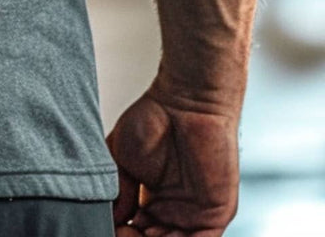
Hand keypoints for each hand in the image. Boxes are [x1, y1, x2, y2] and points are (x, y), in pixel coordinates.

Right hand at [105, 85, 239, 235]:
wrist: (186, 101)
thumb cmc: (154, 118)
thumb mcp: (121, 158)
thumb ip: (118, 192)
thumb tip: (112, 220)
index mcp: (151, 203)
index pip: (136, 232)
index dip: (121, 232)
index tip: (109, 226)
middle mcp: (173, 212)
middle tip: (121, 231)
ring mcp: (194, 216)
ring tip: (135, 233)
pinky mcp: (216, 215)